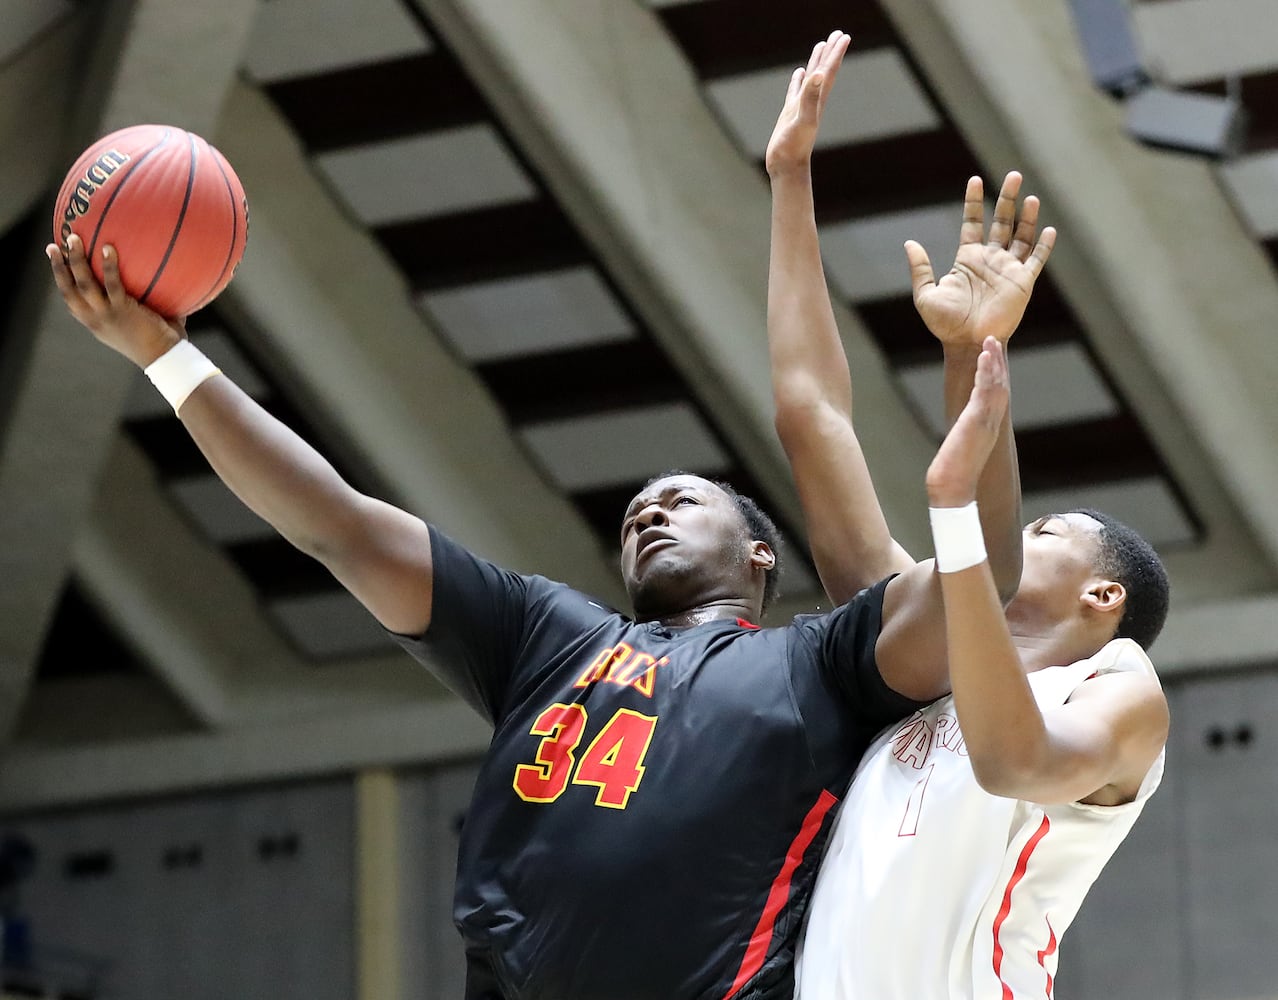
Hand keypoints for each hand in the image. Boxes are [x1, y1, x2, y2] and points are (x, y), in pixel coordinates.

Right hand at [48, 234, 185, 367]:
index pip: (72, 301)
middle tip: (54, 245)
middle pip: (68, 290)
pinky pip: (112, 283)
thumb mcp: (143, 324)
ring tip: (74, 238)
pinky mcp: (122, 311)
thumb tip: (163, 281)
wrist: (166, 359)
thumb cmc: (163, 343)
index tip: (56, 262)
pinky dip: (108, 265)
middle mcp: (95, 320)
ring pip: (83, 283)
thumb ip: (144, 304)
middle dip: (58, 267)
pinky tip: (108, 247)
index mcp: (96, 324)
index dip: (61, 281)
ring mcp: (107, 315)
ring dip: (76, 260)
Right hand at [765, 30, 850, 179]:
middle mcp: (812, 101)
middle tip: (837, 34)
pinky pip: (796, 91)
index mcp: (817, 100)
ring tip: (820, 46)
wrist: (786, 166)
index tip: (843, 36)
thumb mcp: (803, 119)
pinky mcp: (790, 113)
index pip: (829, 72)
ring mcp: (801, 106)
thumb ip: (810, 97)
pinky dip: (799, 80)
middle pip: (824, 71)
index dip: (835, 54)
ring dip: (816, 62)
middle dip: (830, 52)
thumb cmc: (794, 146)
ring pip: (811, 79)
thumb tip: (820, 74)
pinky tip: (799, 73)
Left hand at [906, 173, 1054, 347]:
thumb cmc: (944, 324)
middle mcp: (990, 260)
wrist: (966, 344)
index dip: (974, 201)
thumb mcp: (926, 295)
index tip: (975, 180)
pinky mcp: (1022, 283)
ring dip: (1027, 217)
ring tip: (1030, 196)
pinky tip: (1049, 230)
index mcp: (967, 258)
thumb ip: (920, 269)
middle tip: (1014, 175)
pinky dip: (1042, 246)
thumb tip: (909, 243)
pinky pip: (1035, 260)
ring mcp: (1008, 270)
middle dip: (1007, 198)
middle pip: (1001, 221)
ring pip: (1021, 236)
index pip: (972, 222)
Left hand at [925, 336, 1009, 506]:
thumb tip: (956, 440)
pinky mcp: (977, 421)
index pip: (995, 397)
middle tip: (994, 340)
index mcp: (988, 429)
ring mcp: (987, 422)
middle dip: (997, 363)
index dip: (996, 375)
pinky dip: (986, 371)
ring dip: (993, 361)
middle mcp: (991, 424)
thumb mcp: (959, 452)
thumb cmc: (952, 476)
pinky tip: (984, 356)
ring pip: (996, 385)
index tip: (992, 358)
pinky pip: (985, 391)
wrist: (952, 491)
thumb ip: (962, 441)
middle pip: (1000, 386)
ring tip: (990, 340)